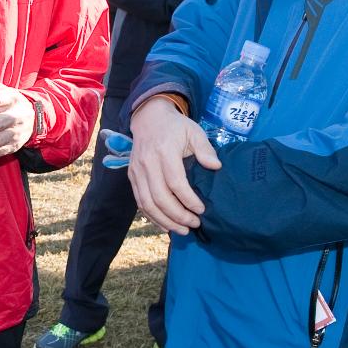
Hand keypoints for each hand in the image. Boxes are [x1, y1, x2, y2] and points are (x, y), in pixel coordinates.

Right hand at [127, 96, 220, 234]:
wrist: (148, 118)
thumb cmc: (175, 126)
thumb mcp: (194, 131)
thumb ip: (205, 149)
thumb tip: (216, 166)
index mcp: (164, 151)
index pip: (175, 182)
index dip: (189, 200)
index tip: (202, 210)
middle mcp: (147, 163)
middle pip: (160, 197)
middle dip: (178, 216)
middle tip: (194, 224)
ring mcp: (136, 171)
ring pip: (147, 203)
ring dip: (165, 221)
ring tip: (182, 230)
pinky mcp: (132, 176)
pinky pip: (140, 202)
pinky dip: (152, 216)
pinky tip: (166, 225)